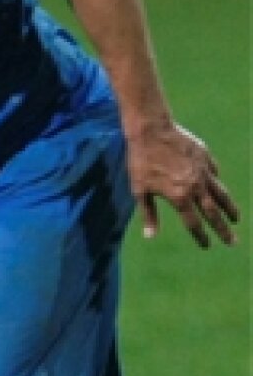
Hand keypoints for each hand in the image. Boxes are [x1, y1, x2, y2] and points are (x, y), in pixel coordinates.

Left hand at [127, 121, 239, 247]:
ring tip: (236, 219)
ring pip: (222, 194)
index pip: (193, 223)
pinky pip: (214, 174)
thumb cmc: (141, 161)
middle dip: (223, 230)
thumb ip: (148, 214)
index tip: (206, 245)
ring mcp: (204, 172)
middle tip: (232, 242)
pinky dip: (217, 183)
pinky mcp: (206, 158)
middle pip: (214, 213)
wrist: (151, 130)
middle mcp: (196, 187)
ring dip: (230, 208)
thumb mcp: (139, 189)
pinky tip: (218, 188)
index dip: (201, 236)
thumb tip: (150, 236)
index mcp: (179, 197)